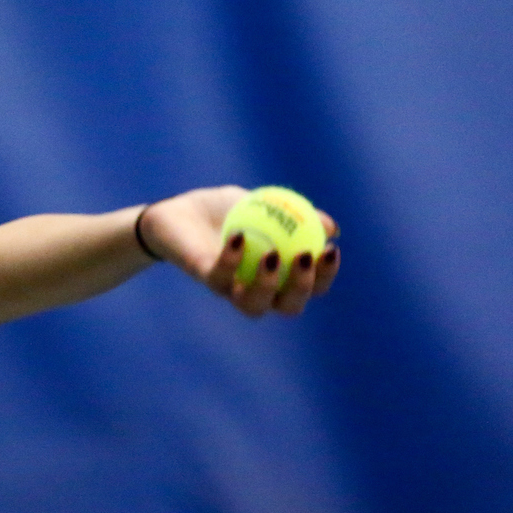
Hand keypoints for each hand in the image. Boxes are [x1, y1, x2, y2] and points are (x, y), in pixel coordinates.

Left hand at [139, 185, 339, 316]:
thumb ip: (294, 215)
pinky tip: (239, 237)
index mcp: (277, 276)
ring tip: (272, 253)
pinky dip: (231, 260)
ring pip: (252, 306)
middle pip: (288, 306)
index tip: (330, 249)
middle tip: (305, 256)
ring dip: (267, 284)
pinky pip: (218, 278)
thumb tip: (332, 228)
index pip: (310, 287)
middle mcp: (255, 290)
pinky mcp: (202, 277)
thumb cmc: (226, 211)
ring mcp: (228, 288)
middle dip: (302, 288)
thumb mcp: (264, 205)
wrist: (180, 210)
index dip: (324, 276)